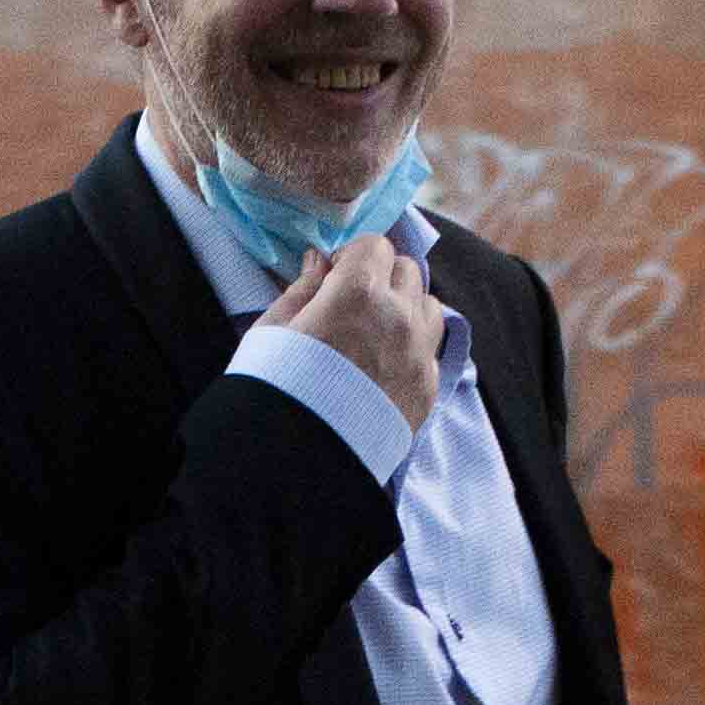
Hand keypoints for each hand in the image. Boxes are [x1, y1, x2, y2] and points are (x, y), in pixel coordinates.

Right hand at [268, 234, 442, 430]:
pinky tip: (384, 366)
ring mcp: (419, 354)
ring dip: (407, 308)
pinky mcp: (427, 389)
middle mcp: (398, 316)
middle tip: (354, 303)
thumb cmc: (274, 387)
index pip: (375, 245)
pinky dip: (413, 348)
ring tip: (376, 332)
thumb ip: (301, 289)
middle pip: (407, 270)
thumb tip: (318, 262)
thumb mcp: (272, 329)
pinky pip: (431, 351)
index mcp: (358, 291)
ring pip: (429, 306)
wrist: (297, 459)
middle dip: (381, 277)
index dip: (352, 256)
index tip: (334, 277)